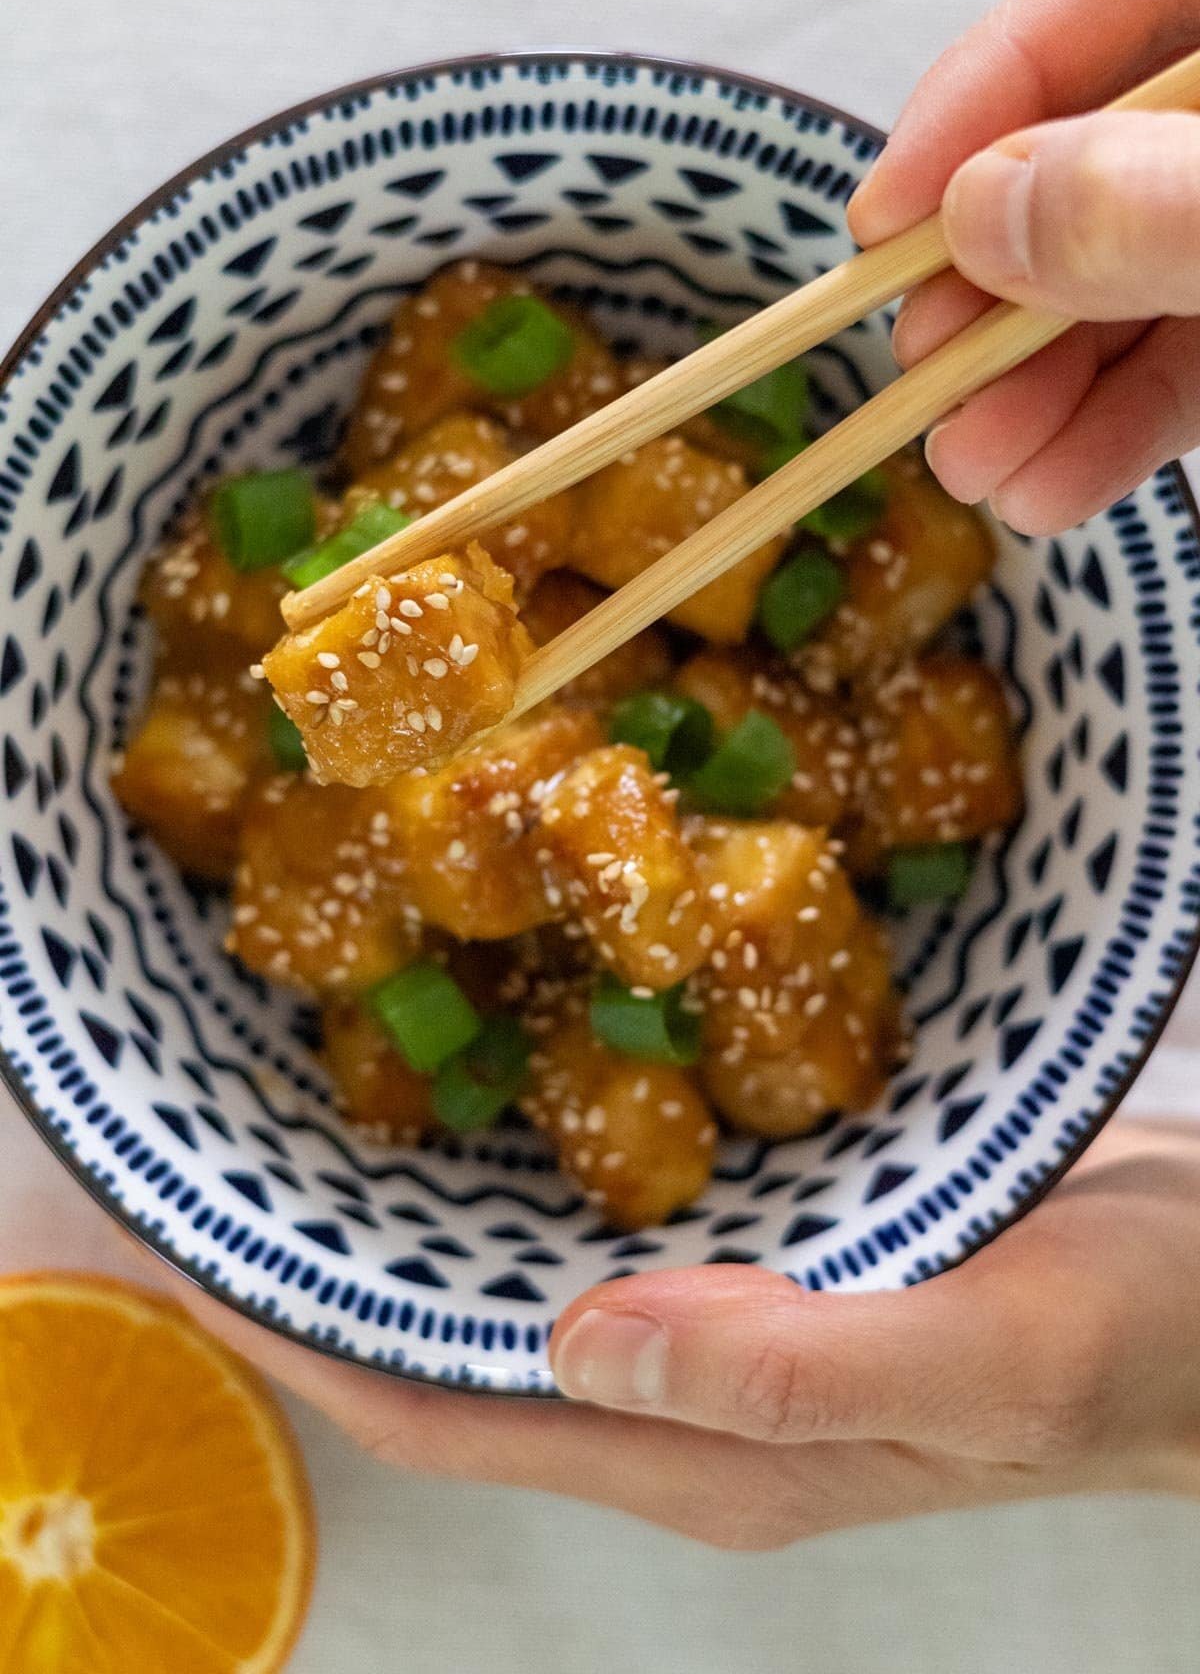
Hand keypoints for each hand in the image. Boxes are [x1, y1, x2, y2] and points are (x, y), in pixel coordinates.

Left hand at [155, 1120, 1199, 1547]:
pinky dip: (533, 1121)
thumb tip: (583, 1338)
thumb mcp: (991, 1351)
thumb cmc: (1147, 1342)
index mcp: (709, 1448)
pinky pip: (608, 1184)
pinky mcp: (776, 1230)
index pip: (436, 1408)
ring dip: (410, 1179)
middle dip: (317, 1253)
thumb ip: (797, 1368)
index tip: (173, 1244)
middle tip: (212, 1126)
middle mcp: (691, 1386)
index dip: (290, 1339)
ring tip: (311, 1064)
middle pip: (446, 1333)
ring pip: (516, 1252)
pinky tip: (508, 1026)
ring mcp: (731, 1307)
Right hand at [846, 0, 1199, 534]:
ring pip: (1136, 275)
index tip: (882, 219)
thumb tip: (980, 220)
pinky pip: (1194, 355)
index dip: (977, 100)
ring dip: (1042, 385)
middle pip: (1099, 156)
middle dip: (999, 288)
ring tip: (974, 472)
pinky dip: (1123, 426)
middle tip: (921, 377)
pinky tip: (1054, 491)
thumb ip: (1164, 201)